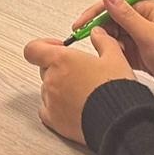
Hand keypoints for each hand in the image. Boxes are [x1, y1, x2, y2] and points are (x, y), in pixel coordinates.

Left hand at [23, 24, 135, 146]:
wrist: (119, 119)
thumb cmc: (116, 90)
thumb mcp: (115, 57)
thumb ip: (103, 41)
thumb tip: (98, 34)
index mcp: (62, 60)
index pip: (33, 49)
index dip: (42, 46)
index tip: (56, 48)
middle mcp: (52, 80)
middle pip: (45, 69)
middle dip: (58, 69)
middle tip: (79, 73)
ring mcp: (51, 101)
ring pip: (48, 90)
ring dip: (60, 89)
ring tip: (83, 93)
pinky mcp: (53, 120)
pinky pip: (47, 110)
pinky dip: (56, 108)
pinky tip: (73, 107)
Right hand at [68, 0, 153, 92]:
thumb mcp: (147, 33)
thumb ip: (124, 14)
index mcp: (148, 9)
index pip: (114, 6)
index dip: (95, 14)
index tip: (80, 25)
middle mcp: (145, 22)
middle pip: (113, 22)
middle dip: (101, 32)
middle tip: (90, 42)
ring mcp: (143, 39)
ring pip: (116, 38)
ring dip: (109, 44)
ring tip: (106, 52)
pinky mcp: (142, 55)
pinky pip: (122, 52)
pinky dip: (116, 55)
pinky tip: (113, 60)